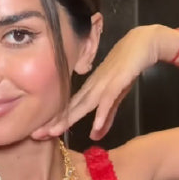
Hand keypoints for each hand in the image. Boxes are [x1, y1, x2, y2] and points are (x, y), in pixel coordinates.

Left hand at [31, 24, 163, 140]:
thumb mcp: (116, 96)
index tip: (37, 133)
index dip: (53, 121)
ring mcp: (104, 83)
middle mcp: (93, 86)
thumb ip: (107, 117)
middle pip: (70, 107)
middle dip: (53, 122)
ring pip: (84, 103)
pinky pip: (108, 99)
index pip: (68, 108)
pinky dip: (101, 113)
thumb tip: (94, 137)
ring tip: (54, 132)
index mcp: (89, 89)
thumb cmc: (127, 67)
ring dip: (69, 119)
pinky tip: (94, 127)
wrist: (143, 43)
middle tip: (35, 135)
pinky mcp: (118, 81)